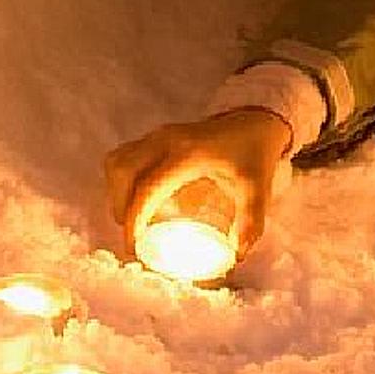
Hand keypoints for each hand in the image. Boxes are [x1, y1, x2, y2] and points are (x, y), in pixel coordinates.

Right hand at [101, 107, 293, 260]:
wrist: (257, 119)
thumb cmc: (255, 153)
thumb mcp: (257, 186)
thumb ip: (250, 220)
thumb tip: (239, 255)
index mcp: (187, 153)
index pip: (147, 187)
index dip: (134, 218)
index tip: (133, 246)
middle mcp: (166, 139)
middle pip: (121, 171)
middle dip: (119, 206)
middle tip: (133, 234)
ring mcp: (158, 135)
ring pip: (117, 161)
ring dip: (117, 191)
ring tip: (131, 217)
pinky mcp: (156, 136)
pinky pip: (125, 157)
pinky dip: (122, 180)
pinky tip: (139, 198)